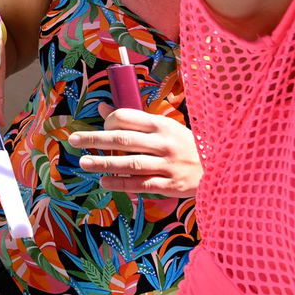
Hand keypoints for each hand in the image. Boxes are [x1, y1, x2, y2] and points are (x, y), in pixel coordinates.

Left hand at [68, 107, 201, 196]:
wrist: (220, 166)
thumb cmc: (186, 144)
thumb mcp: (164, 127)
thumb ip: (135, 120)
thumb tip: (102, 109)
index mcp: (161, 125)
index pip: (127, 118)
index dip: (109, 121)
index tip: (101, 127)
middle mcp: (163, 143)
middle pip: (122, 140)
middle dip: (94, 139)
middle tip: (73, 140)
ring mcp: (167, 165)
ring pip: (129, 164)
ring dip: (104, 164)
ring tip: (83, 163)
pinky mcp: (171, 185)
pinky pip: (141, 185)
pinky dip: (121, 184)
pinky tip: (104, 182)